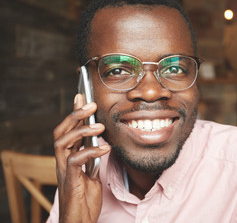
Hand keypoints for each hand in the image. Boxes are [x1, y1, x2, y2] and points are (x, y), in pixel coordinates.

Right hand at [53, 94, 110, 222]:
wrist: (81, 221)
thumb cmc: (86, 199)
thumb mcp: (93, 173)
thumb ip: (94, 159)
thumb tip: (103, 143)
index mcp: (69, 157)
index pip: (69, 130)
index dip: (74, 113)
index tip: (81, 96)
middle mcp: (63, 161)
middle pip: (61, 131)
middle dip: (74, 115)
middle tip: (90, 104)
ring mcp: (64, 170)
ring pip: (63, 142)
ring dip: (81, 131)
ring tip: (99, 126)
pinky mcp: (70, 180)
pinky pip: (75, 161)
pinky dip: (91, 152)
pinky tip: (105, 148)